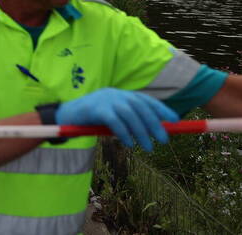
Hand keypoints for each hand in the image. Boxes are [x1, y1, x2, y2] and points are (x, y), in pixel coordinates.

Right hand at [56, 88, 179, 150]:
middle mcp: (115, 94)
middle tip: (164, 140)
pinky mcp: (96, 109)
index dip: (161, 109)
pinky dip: (124, 133)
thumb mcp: (112, 118)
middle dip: (155, 124)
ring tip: (148, 148)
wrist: (65, 117)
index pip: (145, 100)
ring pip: (130, 115)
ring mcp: (105, 100)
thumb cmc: (91, 120)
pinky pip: (115, 122)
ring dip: (141, 132)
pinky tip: (128, 144)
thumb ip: (129, 121)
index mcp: (120, 94)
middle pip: (140, 107)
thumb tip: (154, 131)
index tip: (176, 120)